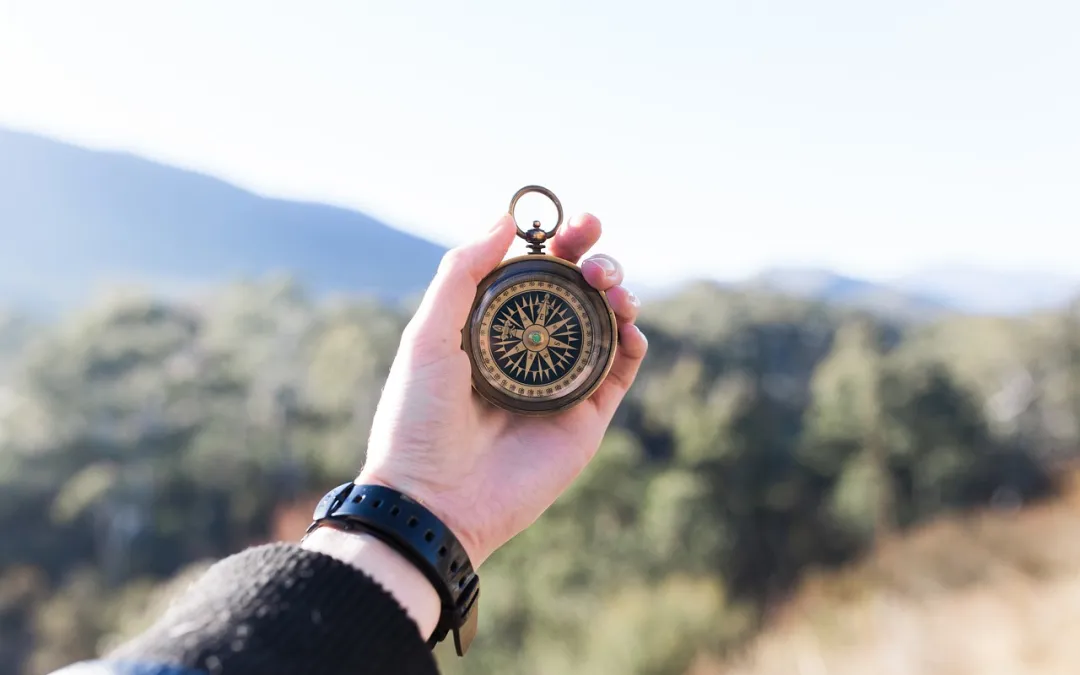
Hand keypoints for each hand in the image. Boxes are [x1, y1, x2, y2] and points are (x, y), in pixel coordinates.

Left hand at [358, 212, 647, 566]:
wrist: (434, 499)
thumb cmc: (418, 418)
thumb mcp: (428, 335)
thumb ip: (463, 273)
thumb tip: (505, 219)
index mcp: (490, 329)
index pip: (534, 274)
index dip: (557, 243)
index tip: (572, 222)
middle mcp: (529, 351)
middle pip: (576, 292)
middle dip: (594, 258)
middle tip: (594, 248)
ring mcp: (560, 383)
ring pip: (605, 324)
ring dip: (617, 292)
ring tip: (609, 284)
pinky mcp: (586, 417)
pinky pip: (621, 370)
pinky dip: (633, 340)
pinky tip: (627, 322)